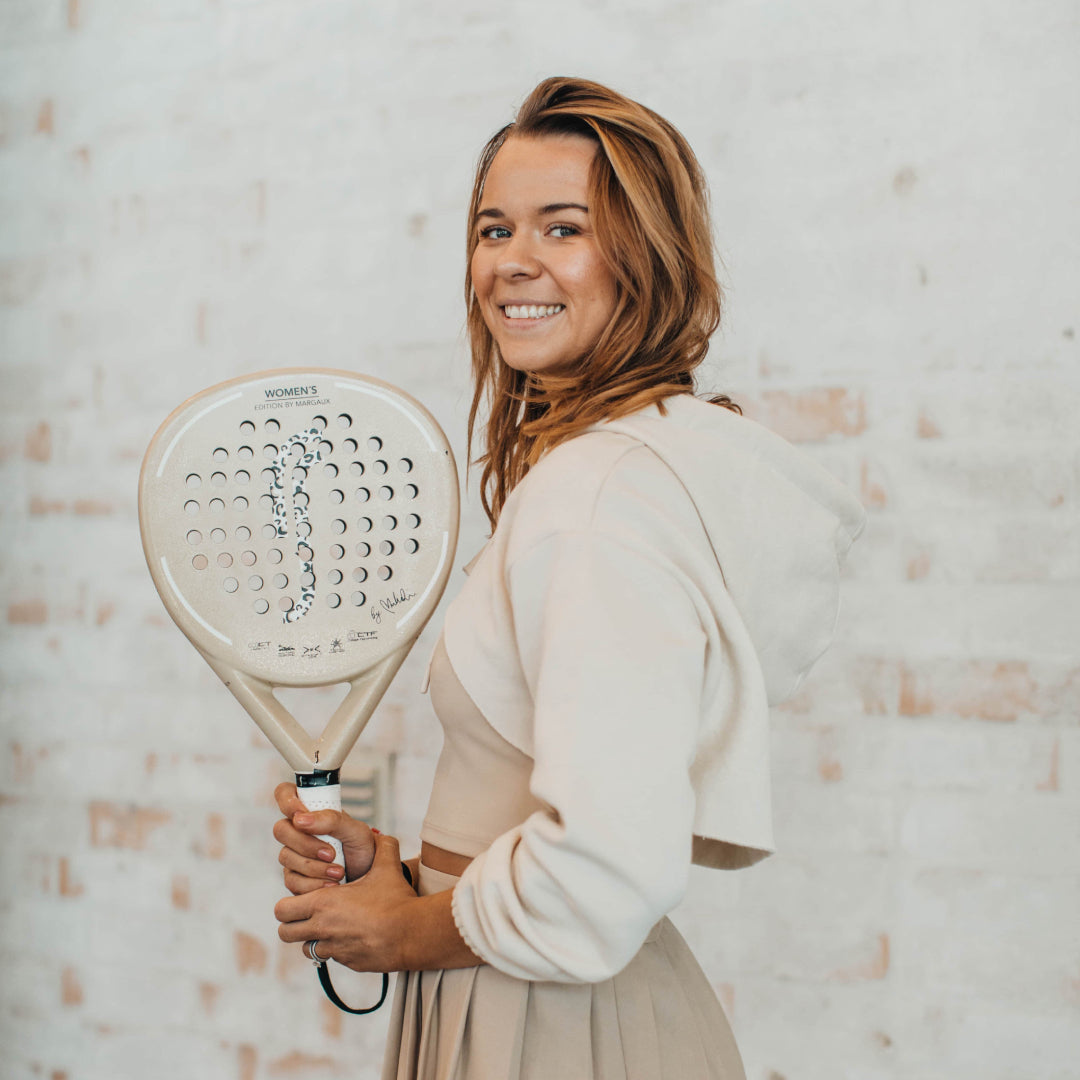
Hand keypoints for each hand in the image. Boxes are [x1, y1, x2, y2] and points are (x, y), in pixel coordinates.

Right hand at [273, 782, 375, 892]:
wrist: (369, 877)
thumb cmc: (362, 849)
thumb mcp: (355, 830)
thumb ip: (331, 820)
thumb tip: (301, 819)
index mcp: (312, 811)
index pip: (286, 793)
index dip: (287, 801)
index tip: (300, 815)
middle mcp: (298, 831)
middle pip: (281, 829)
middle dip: (306, 844)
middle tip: (330, 853)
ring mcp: (294, 854)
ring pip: (286, 857)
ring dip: (314, 867)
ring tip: (338, 871)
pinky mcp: (295, 877)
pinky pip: (293, 881)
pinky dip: (314, 884)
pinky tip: (330, 884)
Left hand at [275, 831, 416, 971]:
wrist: (412, 933)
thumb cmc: (396, 900)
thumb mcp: (387, 868)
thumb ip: (381, 847)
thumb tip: (379, 836)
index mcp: (324, 903)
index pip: (282, 909)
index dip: (289, 903)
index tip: (303, 898)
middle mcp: (322, 928)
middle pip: (285, 932)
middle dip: (293, 924)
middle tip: (309, 914)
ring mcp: (334, 949)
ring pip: (306, 948)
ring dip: (314, 938)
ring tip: (332, 926)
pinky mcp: (347, 963)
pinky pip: (331, 957)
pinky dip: (336, 948)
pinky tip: (354, 936)